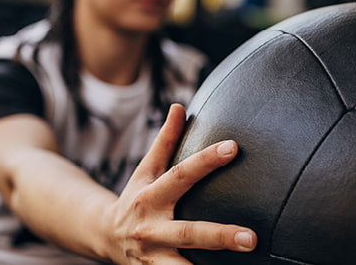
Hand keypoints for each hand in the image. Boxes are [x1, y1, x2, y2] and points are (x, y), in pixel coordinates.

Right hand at [102, 104, 256, 263]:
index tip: (233, 147)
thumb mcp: (146, 169)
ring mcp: (153, 256)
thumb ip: (165, 140)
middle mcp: (151, 228)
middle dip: (219, 237)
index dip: (206, 160)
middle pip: (188, 233)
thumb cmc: (136, 196)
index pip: (182, 174)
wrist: (103, 236)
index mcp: (152, 196)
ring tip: (244, 264)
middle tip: (252, 238)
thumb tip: (180, 106)